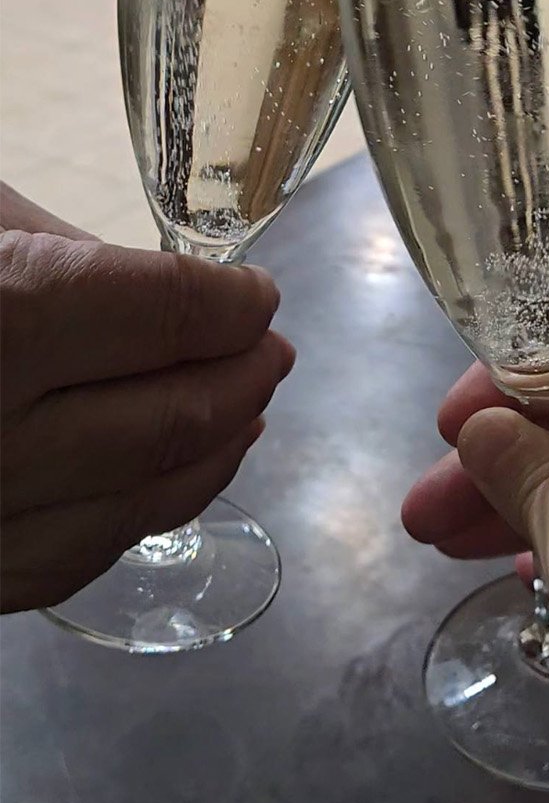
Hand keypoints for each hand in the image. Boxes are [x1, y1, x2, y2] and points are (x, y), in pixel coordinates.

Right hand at [1, 212, 293, 612]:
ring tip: (245, 407)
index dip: (234, 305)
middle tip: (268, 351)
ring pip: (145, 499)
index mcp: (2, 322)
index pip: (168, 315)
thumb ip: (66, 248)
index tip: (254, 297)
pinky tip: (172, 472)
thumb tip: (164, 292)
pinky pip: (86, 554)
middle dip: (244, 376)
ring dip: (218, 448)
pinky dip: (151, 507)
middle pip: (175, 416)